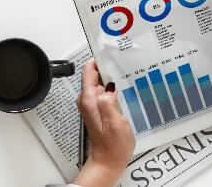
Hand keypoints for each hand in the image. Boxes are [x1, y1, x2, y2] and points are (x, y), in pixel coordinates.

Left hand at [73, 60, 134, 186]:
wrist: (109, 160)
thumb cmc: (113, 145)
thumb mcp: (115, 122)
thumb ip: (109, 102)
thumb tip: (108, 87)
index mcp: (89, 100)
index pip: (88, 70)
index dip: (98, 59)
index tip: (107, 51)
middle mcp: (87, 100)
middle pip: (94, 74)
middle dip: (107, 68)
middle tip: (122, 65)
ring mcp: (91, 103)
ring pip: (100, 82)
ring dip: (111, 78)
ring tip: (124, 77)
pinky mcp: (97, 107)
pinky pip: (103, 91)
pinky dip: (111, 88)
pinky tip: (121, 91)